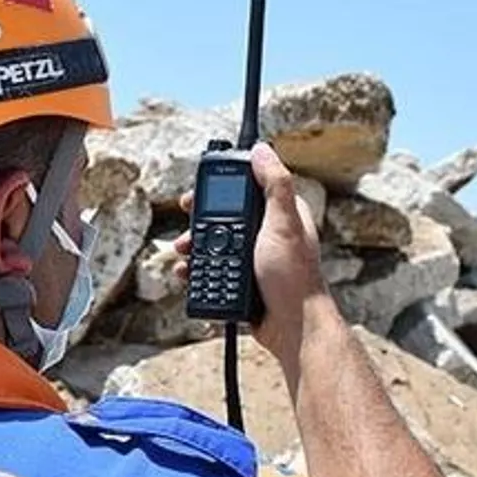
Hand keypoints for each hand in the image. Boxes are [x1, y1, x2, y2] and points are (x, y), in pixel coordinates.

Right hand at [175, 142, 336, 360]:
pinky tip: (188, 275)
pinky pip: (212, 272)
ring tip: (183, 255)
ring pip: (214, 246)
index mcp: (278, 215)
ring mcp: (253, 260)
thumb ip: (274, 185)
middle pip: (222, 218)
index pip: (244, 190)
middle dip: (198, 224)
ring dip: (194, 250)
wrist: (292, 327)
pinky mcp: (243, 283)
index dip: (218, 188)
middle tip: (185, 231)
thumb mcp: (284, 223)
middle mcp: (265, 234)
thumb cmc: (293, 276)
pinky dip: (197, 273)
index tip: (195, 194)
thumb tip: (262, 149)